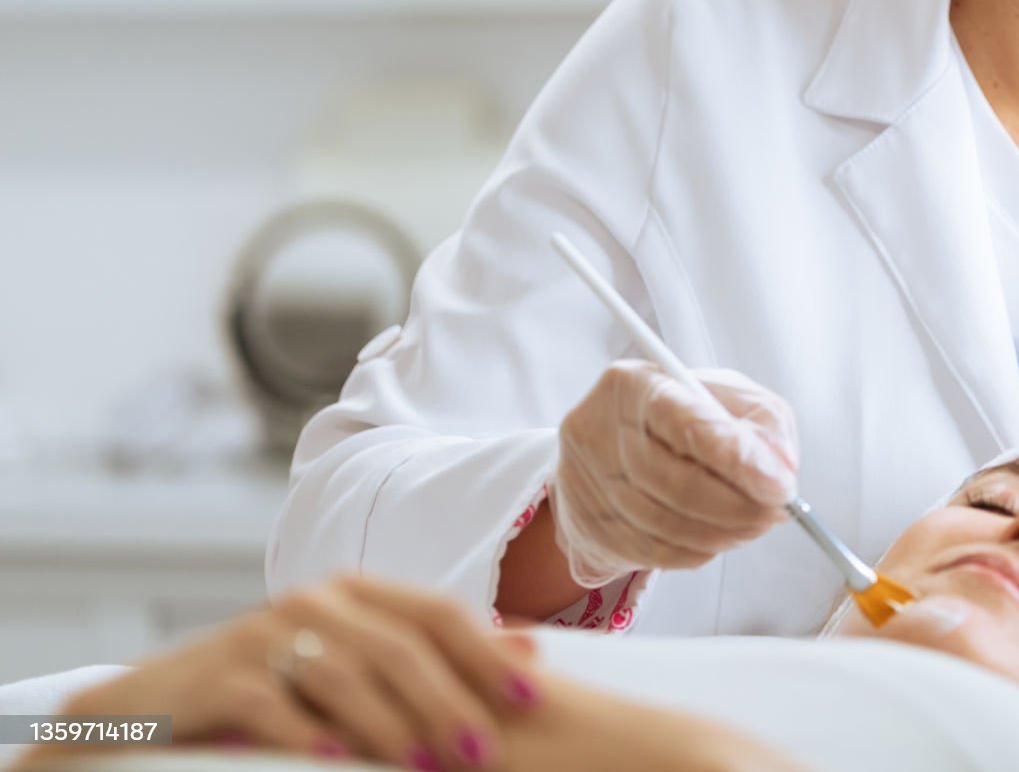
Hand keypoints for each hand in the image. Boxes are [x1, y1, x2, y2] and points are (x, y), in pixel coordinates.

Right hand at [21, 573, 545, 766]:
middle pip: (400, 646)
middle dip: (449, 700)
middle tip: (482, 751)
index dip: (488, 653)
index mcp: (356, 595)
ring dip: (391, 725)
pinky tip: (339, 760)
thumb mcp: (355, 671)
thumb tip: (529, 651)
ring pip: (346, 673)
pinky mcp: (219, 673)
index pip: (437, 613)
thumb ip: (429, 659)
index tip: (532, 695)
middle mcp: (315, 601)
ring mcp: (264, 632)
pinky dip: (310, 733)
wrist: (154, 709)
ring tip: (424, 766)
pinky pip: (274, 702)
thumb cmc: (275, 693)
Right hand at [553, 359, 799, 586]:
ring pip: (668, 525)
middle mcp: (599, 430)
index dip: (738, 460)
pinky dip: (697, 550)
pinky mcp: (588, 526)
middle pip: (678, 483)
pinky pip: (654, 552)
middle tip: (776, 511)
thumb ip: (762, 421)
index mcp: (635, 385)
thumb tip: (781, 469)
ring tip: (754, 523)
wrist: (609, 447)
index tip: (779, 486)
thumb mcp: (725, 397)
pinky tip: (717, 536)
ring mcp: (587, 482)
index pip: (686, 424)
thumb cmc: (677, 415)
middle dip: (741, 506)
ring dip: (725, 532)